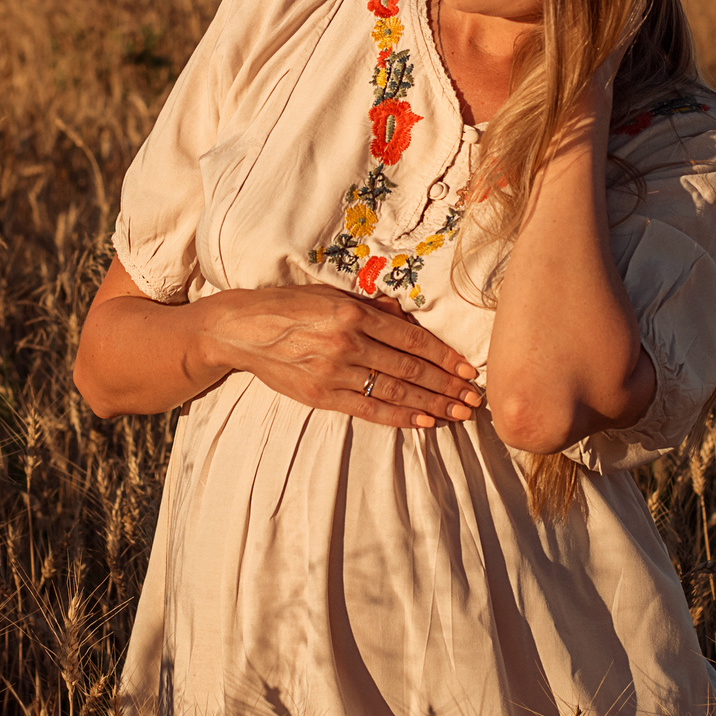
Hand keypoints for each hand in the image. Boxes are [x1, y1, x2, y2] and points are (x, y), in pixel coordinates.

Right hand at [192, 285, 484, 428]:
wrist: (241, 329)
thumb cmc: (288, 306)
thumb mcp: (330, 293)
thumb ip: (370, 306)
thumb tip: (407, 318)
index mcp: (352, 312)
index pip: (411, 340)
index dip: (444, 357)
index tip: (469, 369)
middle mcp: (347, 343)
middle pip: (409, 370)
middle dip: (447, 385)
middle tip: (475, 398)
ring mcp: (334, 372)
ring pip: (394, 392)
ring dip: (432, 404)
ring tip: (459, 413)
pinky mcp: (321, 395)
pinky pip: (368, 410)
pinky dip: (399, 418)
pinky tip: (424, 422)